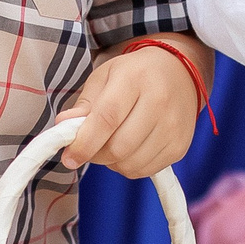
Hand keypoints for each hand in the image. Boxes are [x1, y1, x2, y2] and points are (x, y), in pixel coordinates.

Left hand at [59, 39, 209, 176]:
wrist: (178, 73)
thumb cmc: (135, 75)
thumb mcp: (104, 77)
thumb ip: (84, 104)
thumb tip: (64, 127)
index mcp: (135, 79)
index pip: (107, 118)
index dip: (85, 143)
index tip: (70, 156)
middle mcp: (159, 102)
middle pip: (119, 147)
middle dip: (96, 154)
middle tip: (90, 147)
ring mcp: (173, 126)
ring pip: (130, 163)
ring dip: (112, 162)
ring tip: (111, 144)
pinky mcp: (180, 146)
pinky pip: (144, 170)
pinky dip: (129, 166)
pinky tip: (129, 148)